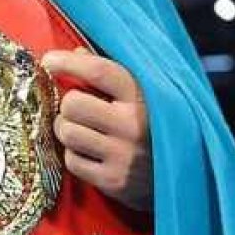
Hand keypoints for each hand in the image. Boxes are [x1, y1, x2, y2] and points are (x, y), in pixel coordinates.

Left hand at [41, 48, 151, 211]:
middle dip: (67, 104)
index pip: (99, 71)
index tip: (49, 61)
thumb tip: (76, 53)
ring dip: (66, 128)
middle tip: (75, 108)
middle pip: (73, 104)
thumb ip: (109, 73)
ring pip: (67, 132)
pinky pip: (71, 161)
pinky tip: (89, 152)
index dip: (68, 62)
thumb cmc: (153, 124)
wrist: (186, 174)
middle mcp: (133, 125)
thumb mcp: (141, 93)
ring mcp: (123, 155)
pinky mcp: (114, 181)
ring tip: (80, 129)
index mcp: (141, 96)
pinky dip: (73, 155)